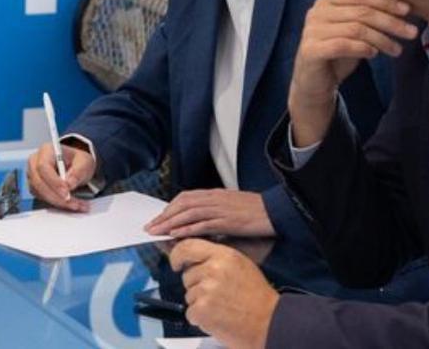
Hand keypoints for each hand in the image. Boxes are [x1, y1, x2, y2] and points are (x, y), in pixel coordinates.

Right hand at [25, 141, 94, 211]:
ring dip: (58, 202)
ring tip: (77, 204)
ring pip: (39, 192)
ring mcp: (33, 175)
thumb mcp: (84, 163)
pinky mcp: (35, 186)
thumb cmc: (77, 161)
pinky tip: (70, 204)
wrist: (76, 165)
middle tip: (73, 203)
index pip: (43, 166)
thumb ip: (78, 172)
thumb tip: (69, 184)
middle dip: (55, 195)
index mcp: (46, 150)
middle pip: (38, 182)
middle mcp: (35, 161)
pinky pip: (42, 198)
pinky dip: (56, 204)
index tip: (66, 192)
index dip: (53, 181)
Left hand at [145, 189, 273, 237]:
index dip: (169, 208)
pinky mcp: (227, 221)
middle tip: (150, 227)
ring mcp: (220, 209)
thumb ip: (214, 212)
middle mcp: (214, 199)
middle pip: (182, 204)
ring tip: (156, 232)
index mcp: (214, 194)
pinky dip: (187, 229)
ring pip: (188, 213)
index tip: (158, 218)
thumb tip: (198, 222)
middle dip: (164, 216)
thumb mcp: (231, 207)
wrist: (278, 211)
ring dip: (170, 223)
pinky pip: (202, 224)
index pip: (185, 198)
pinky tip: (176, 235)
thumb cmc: (257, 211)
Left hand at [169, 238, 278, 348]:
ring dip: (200, 303)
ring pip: (188, 295)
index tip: (176, 264)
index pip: (186, 247)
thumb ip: (216, 258)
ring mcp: (206, 290)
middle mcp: (212, 269)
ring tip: (222, 306)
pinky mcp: (202, 310)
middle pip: (187, 275)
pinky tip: (218, 317)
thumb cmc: (258, 297)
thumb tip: (192, 258)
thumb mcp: (240, 265)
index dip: (177, 255)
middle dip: (197, 286)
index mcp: (223, 255)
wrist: (270, 322)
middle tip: (218, 294)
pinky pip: (190, 312)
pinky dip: (201, 318)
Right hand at [288, 0, 415, 144]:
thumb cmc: (338, 53)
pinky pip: (343, 45)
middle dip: (390, 22)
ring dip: (382, 39)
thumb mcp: (354, 30)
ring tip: (397, 49)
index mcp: (326, 2)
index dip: (386, 1)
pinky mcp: (310, 49)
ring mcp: (311, 31)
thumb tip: (404, 7)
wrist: (314, 82)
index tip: (408, 11)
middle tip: (411, 32)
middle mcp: (316, 13)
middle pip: (361, 12)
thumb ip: (367, 16)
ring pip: (356, 29)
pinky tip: (374, 54)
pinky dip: (363, 49)